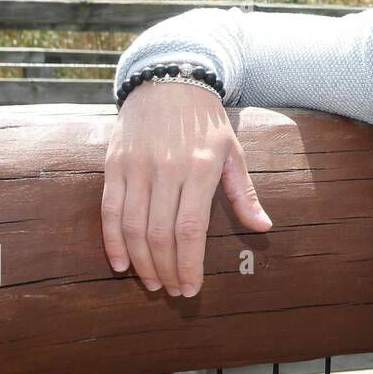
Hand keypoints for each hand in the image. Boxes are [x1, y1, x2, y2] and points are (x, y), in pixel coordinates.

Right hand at [100, 81, 271, 295]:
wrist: (170, 81)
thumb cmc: (207, 123)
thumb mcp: (232, 153)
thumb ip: (244, 194)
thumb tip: (263, 228)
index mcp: (199, 169)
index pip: (190, 229)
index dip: (189, 264)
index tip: (192, 289)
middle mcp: (166, 169)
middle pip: (161, 234)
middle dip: (167, 270)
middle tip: (173, 292)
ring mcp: (136, 167)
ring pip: (133, 227)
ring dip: (141, 262)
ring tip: (153, 283)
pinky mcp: (114, 165)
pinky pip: (109, 210)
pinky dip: (112, 241)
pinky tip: (121, 264)